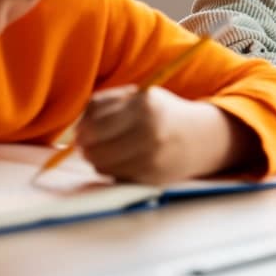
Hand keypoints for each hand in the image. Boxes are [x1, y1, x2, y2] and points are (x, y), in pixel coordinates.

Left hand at [76, 85, 256, 183]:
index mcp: (145, 105)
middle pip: (94, 148)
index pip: (95, 124)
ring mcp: (152, 158)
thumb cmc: (161, 112)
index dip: (82, 129)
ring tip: (110, 149)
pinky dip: (114, 169)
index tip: (82, 129)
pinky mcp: (152, 178)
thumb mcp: (138, 97)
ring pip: (102, 165)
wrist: (200, 137)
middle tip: (89, 143)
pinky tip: (125, 159)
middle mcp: (150, 132)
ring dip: (99, 158)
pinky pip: (116, 176)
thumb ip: (104, 104)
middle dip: (86, 146)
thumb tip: (76, 131)